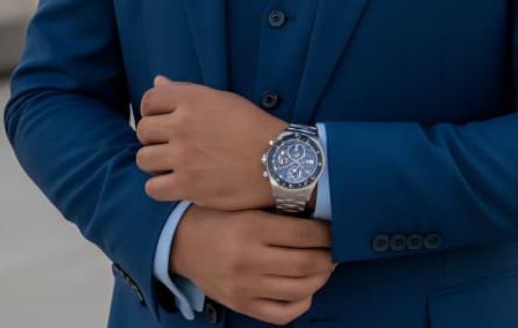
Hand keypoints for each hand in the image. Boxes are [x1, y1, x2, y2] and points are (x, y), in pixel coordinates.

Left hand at [137, 76, 284, 209]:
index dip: (154, 112)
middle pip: (143, 131)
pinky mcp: (187, 185)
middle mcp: (184, 125)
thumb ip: (186, 93)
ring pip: (143, 159)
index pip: (149, 100)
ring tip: (177, 165)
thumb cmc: (255, 128)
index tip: (166, 122)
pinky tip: (179, 183)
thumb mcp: (224, 100)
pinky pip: (152, 187)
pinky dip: (162, 186)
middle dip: (155, 138)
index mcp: (194, 99)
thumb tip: (157, 81)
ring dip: (157, 163)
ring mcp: (184, 156)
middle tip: (174, 146)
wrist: (282, 161)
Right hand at [169, 206, 333, 324]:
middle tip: (335, 248)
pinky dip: (302, 302)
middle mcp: (248, 260)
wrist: (180, 243)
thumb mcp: (248, 204)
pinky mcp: (240, 305)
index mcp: (252, 228)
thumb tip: (326, 216)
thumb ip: (282, 210)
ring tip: (324, 266)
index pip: (308, 235)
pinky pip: (282, 314)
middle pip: (309, 264)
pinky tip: (305, 288)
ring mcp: (244, 287)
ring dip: (322, 278)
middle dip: (331, 256)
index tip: (337, 228)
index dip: (331, 233)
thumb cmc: (221, 217)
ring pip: (301, 290)